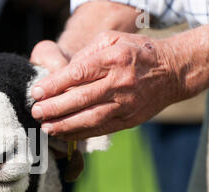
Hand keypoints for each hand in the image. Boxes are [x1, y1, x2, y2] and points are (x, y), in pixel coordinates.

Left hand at [30, 31, 180, 139]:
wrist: (173, 71)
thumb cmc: (136, 52)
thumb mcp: (112, 40)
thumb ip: (86, 54)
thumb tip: (62, 76)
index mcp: (114, 59)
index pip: (78, 74)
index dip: (54, 85)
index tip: (36, 92)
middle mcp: (120, 83)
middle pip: (81, 99)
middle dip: (54, 108)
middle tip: (35, 112)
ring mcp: (126, 104)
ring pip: (90, 119)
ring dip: (64, 126)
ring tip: (45, 128)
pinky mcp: (129, 120)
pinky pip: (100, 129)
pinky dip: (80, 134)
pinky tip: (63, 134)